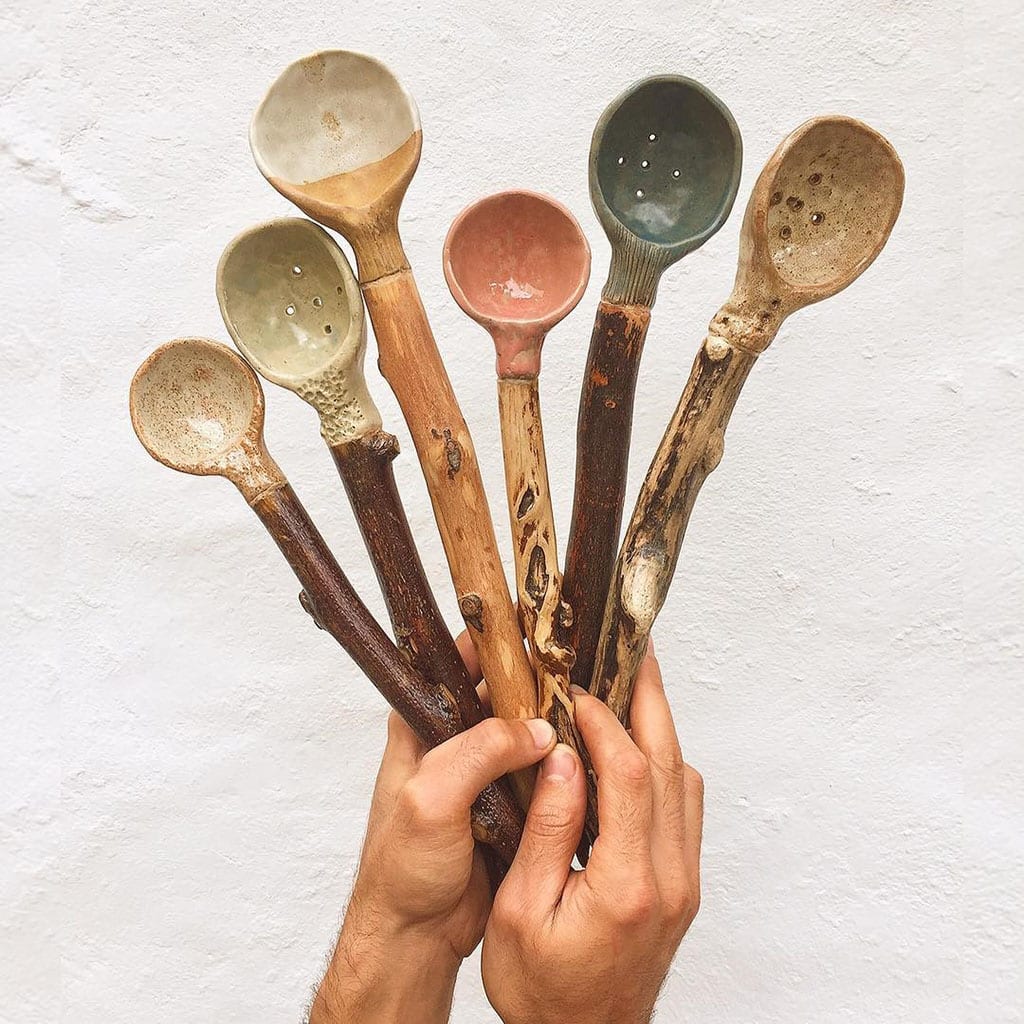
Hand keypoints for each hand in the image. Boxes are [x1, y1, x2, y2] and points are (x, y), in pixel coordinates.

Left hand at [310, 633, 556, 1023]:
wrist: (414, 938)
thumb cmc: (401, 871)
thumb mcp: (430, 799)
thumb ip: (478, 754)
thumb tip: (538, 730)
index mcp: (421, 724)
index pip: (458, 660)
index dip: (495, 639)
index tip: (536, 624)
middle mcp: (452, 741)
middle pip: (502, 691)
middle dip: (538, 681)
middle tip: (579, 667)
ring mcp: (482, 773)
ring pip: (527, 732)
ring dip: (555, 725)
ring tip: (594, 705)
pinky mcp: (507, 805)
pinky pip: (541, 773)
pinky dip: (563, 766)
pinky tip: (591, 757)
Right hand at [481, 644, 703, 1023]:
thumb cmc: (541, 992)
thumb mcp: (521, 911)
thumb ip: (546, 830)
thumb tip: (561, 758)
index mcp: (627, 885)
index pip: (626, 773)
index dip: (602, 721)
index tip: (575, 691)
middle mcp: (669, 879)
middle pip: (669, 764)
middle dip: (651, 699)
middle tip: (635, 651)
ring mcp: (683, 883)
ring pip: (683, 782)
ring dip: (659, 729)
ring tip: (631, 689)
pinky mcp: (681, 888)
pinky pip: (684, 808)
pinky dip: (664, 765)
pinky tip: (637, 750)